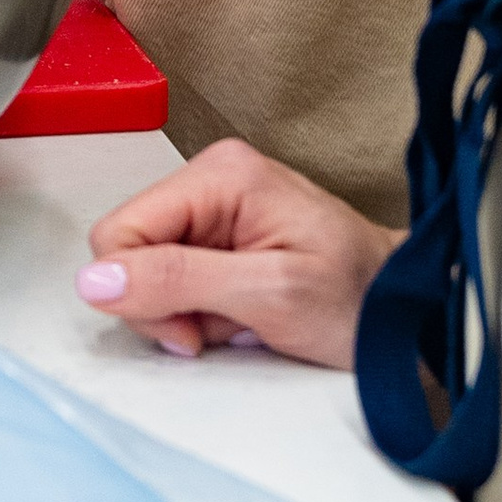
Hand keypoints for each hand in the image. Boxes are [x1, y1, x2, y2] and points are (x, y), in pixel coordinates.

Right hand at [74, 141, 394, 366]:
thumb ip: (180, 281)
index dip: (139, 292)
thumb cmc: (358, 298)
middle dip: (164, 304)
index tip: (190, 327)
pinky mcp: (222, 233)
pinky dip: (201, 309)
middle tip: (220, 326)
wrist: (405, 310)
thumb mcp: (270, 294)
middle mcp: (212, 178)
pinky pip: (176, 277)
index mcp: (221, 174)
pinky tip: (241, 313)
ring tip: (242, 318)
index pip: (118, 232)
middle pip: (129, 251)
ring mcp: (216, 205)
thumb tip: (96, 280)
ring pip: (148, 270)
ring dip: (186, 311)